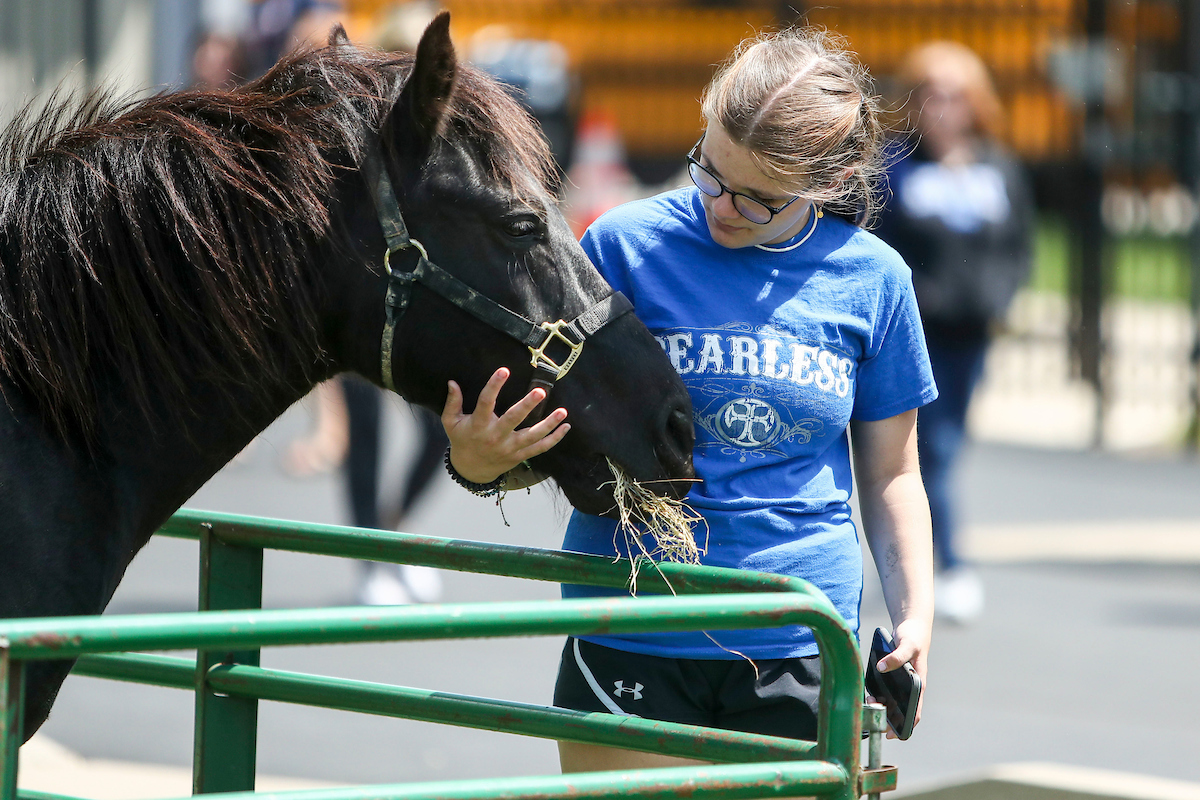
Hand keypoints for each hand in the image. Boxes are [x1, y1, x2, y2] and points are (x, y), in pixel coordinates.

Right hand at [441, 367, 569, 484]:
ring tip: (562, 412)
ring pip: (532, 436)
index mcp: (479, 425)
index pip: (486, 402)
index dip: (494, 386)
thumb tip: (452, 382)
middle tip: (540, 391)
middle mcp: (496, 436)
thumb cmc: (462, 440)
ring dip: (549, 424)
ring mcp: (510, 448)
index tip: (504, 370)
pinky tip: (565, 427)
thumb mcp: (451, 422)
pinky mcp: (519, 455)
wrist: (471, 470)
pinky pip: (540, 448)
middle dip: (527, 405)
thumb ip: (452, 402)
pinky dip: (554, 439)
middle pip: (513, 419)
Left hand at [871, 618, 929, 737]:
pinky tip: (869, 691)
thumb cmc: (913, 636)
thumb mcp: (906, 645)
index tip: (893, 735)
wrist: (913, 626)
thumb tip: (881, 667)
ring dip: (882, 705)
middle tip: (873, 715)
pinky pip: (887, 689)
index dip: (906, 725)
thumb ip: (896, 656)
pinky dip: (879, 693)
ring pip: (893, 700)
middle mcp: (912, 686)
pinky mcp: (894, 675)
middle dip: (888, 717)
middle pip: (901, 709)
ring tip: (869, 701)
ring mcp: (903, 682)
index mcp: (919, 683)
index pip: (915, 711)